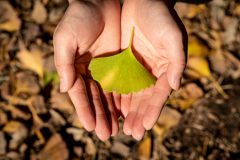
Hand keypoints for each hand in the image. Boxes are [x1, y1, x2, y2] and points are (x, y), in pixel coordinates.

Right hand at [53, 0, 120, 140]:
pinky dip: (122, 98)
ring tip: (116, 129)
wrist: (100, 2)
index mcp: (74, 68)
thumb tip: (65, 89)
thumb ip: (64, 63)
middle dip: (99, 116)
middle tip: (105, 135)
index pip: (79, 93)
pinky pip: (120, 84)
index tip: (90, 126)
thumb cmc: (79, 17)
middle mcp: (89, 71)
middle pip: (94, 98)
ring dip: (111, 112)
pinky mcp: (119, 64)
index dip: (84, 110)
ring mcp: (104, 69)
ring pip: (108, 95)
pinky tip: (125, 111)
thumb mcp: (66, 38)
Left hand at [121, 0, 186, 139]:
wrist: (142, 1)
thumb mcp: (173, 36)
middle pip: (143, 99)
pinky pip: (118, 82)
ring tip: (120, 128)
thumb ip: (177, 61)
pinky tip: (111, 109)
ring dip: (125, 111)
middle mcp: (150, 72)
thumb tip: (175, 86)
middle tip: (131, 133)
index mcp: (165, 69)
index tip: (145, 125)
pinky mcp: (121, 63)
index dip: (153, 110)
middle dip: (138, 116)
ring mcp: (135, 69)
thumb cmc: (161, 16)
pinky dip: (115, 96)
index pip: (159, 94)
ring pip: (130, 94)